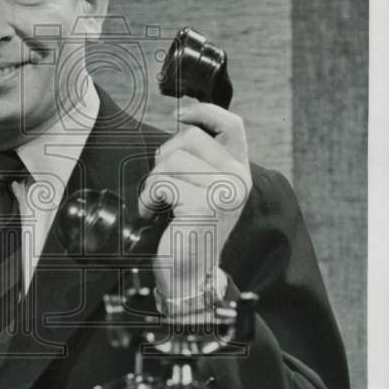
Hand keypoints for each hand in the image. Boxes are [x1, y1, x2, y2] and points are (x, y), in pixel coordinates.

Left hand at [139, 97, 251, 301]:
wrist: (189, 276)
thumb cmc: (187, 231)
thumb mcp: (201, 189)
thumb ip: (200, 160)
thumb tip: (183, 123)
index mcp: (239, 171)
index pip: (232, 125)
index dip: (206, 112)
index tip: (183, 114)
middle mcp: (238, 178)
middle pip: (189, 137)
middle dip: (164, 157)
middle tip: (163, 187)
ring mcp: (224, 191)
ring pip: (171, 159)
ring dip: (154, 181)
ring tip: (159, 204)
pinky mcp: (205, 204)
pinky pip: (162, 182)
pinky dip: (149, 198)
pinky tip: (154, 214)